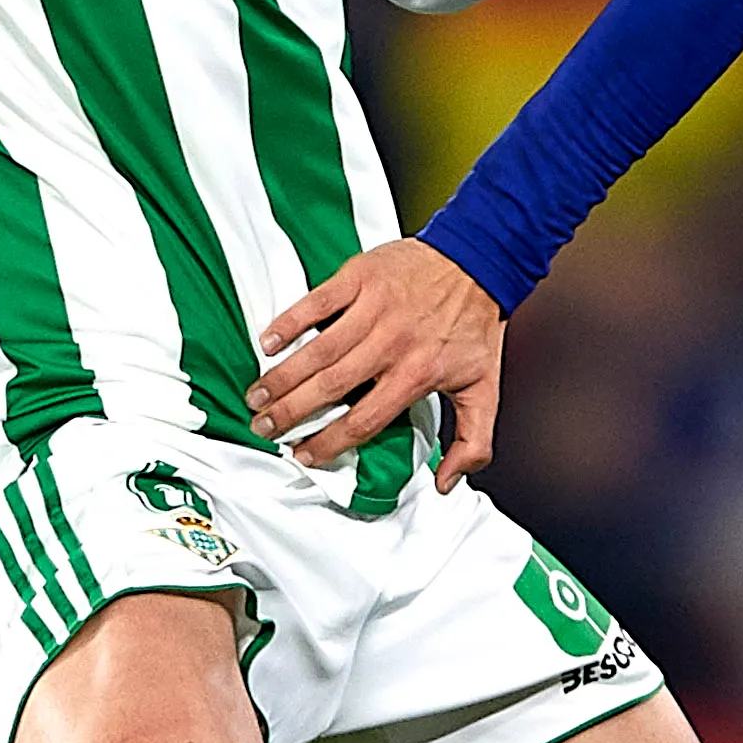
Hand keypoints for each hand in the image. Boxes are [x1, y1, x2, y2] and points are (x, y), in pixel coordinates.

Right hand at [252, 237, 505, 486]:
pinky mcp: (361, 278)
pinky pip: (316, 302)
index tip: (304, 455)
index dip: (329, 442)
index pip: (364, 420)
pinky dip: (289, 322)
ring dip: (282, 376)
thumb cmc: (476, 323)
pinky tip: (267, 342)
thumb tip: (447, 483)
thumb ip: (472, 441)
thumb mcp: (485, 387)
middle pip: (331, 387)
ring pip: (318, 350)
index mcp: (419, 374)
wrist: (480, 259)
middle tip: (264, 428)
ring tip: (257, 397)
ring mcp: (374, 309)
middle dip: (291, 413)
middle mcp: (392, 343)